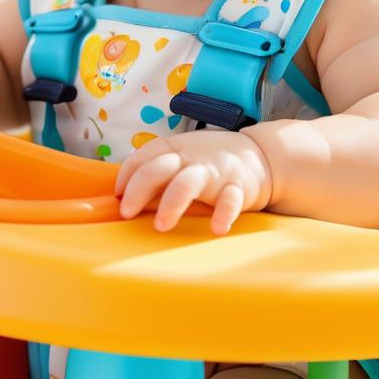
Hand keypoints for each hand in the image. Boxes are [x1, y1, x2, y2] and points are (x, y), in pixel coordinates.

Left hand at [114, 129, 272, 235]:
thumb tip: (121, 196)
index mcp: (175, 148)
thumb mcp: (183, 156)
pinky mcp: (237, 187)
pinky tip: (216, 229)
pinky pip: (230, 200)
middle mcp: (191, 158)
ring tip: (161, 226)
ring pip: (189, 182)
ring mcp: (214, 172)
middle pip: (160, 168)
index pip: (144, 156)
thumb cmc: (209, 161)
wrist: (259, 156)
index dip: (127, 175)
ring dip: (172, 202)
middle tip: (126, 213)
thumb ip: (156, 171)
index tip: (118, 197)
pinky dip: (224, 214)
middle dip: (140, 189)